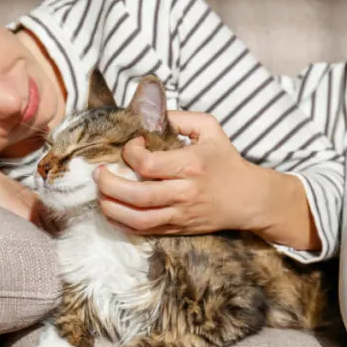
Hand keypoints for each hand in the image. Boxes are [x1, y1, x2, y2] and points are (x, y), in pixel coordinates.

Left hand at [94, 111, 265, 234]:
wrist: (248, 199)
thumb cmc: (226, 161)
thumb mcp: (210, 129)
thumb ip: (180, 118)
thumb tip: (150, 115)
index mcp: (190, 165)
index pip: (148, 164)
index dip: (131, 153)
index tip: (132, 145)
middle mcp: (184, 192)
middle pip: (137, 195)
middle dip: (109, 184)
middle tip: (99, 173)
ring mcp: (180, 214)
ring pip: (138, 219)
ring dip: (112, 208)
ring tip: (100, 194)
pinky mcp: (178, 229)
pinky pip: (144, 231)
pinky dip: (122, 224)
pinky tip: (111, 211)